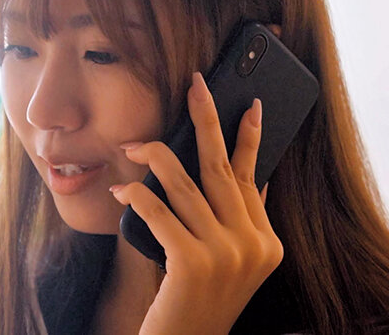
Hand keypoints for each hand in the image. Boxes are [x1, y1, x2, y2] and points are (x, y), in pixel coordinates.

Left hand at [111, 71, 282, 334]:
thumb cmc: (199, 303)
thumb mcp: (233, 265)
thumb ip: (244, 222)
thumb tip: (255, 175)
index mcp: (266, 242)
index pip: (253, 178)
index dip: (249, 138)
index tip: (249, 104)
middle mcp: (252, 246)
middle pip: (223, 169)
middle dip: (207, 121)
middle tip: (196, 85)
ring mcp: (225, 255)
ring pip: (186, 186)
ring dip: (155, 158)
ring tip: (134, 146)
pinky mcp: (192, 263)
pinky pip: (159, 212)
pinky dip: (137, 197)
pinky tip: (122, 191)